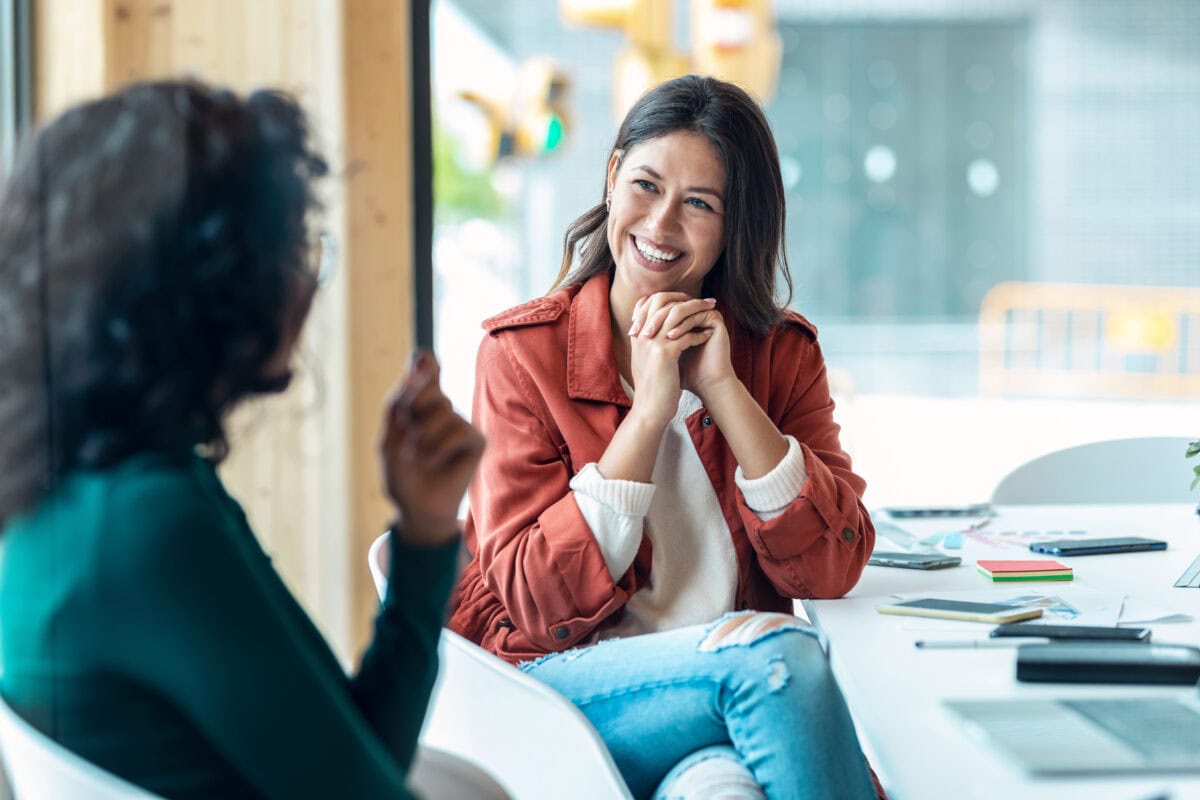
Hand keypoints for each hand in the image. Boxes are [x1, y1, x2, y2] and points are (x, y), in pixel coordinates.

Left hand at [378, 351, 484, 545]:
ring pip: (443, 408)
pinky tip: (432, 462)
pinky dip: (439, 447)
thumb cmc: (402, 475)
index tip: (422, 357)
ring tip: (417, 457)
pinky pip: (459, 429)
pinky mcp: (476, 440)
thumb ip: (398, 401)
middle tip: (407, 432)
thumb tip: (418, 363)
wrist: (416, 509)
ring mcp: (460, 424)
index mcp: (418, 406)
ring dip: (422, 435)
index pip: (425, 372)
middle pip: (428, 386)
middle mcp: (442, 410)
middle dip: (413, 407)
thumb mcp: (388, 438)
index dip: (425, 363)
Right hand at [626, 293, 715, 426]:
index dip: (669, 297)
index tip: (687, 300)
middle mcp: (641, 335)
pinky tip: (707, 336)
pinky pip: (685, 335)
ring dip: (697, 311)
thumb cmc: (653, 387)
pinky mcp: (664, 354)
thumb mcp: (646, 360)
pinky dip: (698, 334)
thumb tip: (665, 328)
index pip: (648, 302)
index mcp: (637, 335)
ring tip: (712, 312)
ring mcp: (651, 343)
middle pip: (662, 302)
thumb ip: (650, 342)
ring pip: (676, 314)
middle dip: (686, 299)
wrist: (650, 410)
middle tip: (705, 301)